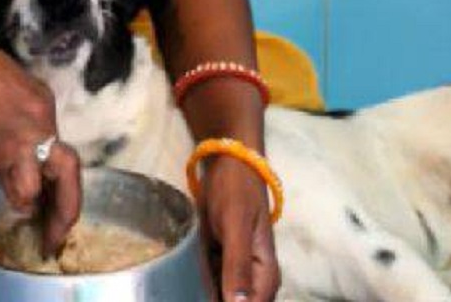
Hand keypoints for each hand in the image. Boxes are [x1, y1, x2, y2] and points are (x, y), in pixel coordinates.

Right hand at [0, 26, 80, 254]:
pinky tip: (12, 203)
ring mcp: (30, 129)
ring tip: (43, 232)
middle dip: (69, 203)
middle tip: (59, 231)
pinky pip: (29, 183)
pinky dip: (23, 199)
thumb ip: (1, 121)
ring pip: (63, 175)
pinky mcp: (10, 144)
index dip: (49, 177)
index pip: (52, 146)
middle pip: (70, 165)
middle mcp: (43, 114)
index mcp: (38, 99)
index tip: (44, 198)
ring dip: (54, 209)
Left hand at [199, 155, 279, 301]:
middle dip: (212, 296)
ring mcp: (240, 271)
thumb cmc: (236, 190)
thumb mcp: (235, 226)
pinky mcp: (224, 262)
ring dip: (203, 291)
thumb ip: (238, 266)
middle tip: (189, 279)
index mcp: (266, 272)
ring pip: (222, 296)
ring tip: (188, 270)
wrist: (229, 161)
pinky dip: (199, 280)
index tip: (200, 296)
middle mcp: (256, 278)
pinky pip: (212, 283)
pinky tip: (185, 271)